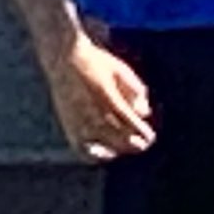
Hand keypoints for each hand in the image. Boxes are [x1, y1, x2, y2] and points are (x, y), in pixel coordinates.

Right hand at [44, 35, 154, 160]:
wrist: (63, 58)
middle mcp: (96, 116)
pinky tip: (104, 152)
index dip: (144, 135)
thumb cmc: (95, 62)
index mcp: (111, 102)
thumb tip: (145, 112)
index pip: (133, 127)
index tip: (150, 136)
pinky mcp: (69, 127)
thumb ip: (137, 91)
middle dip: (136, 143)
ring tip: (126, 146)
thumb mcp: (122, 71)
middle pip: (123, 140)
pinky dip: (97, 155)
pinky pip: (84, 150)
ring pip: (107, 147)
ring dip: (120, 149)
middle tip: (143, 143)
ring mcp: (81, 124)